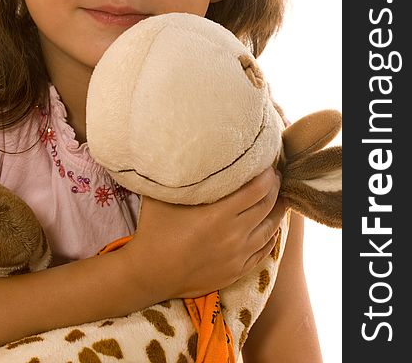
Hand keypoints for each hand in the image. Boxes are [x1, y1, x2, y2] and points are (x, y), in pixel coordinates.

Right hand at [123, 167, 284, 300]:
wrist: (150, 275)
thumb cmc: (154, 231)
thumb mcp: (162, 197)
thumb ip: (177, 176)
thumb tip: (183, 153)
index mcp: (219, 214)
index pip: (257, 190)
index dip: (267, 176)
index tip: (267, 165)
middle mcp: (234, 235)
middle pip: (267, 207)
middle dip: (275, 189)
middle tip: (274, 177)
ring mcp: (237, 256)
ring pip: (270, 230)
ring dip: (277, 212)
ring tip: (278, 199)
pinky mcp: (236, 272)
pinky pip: (264, 252)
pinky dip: (271, 237)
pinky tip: (272, 229)